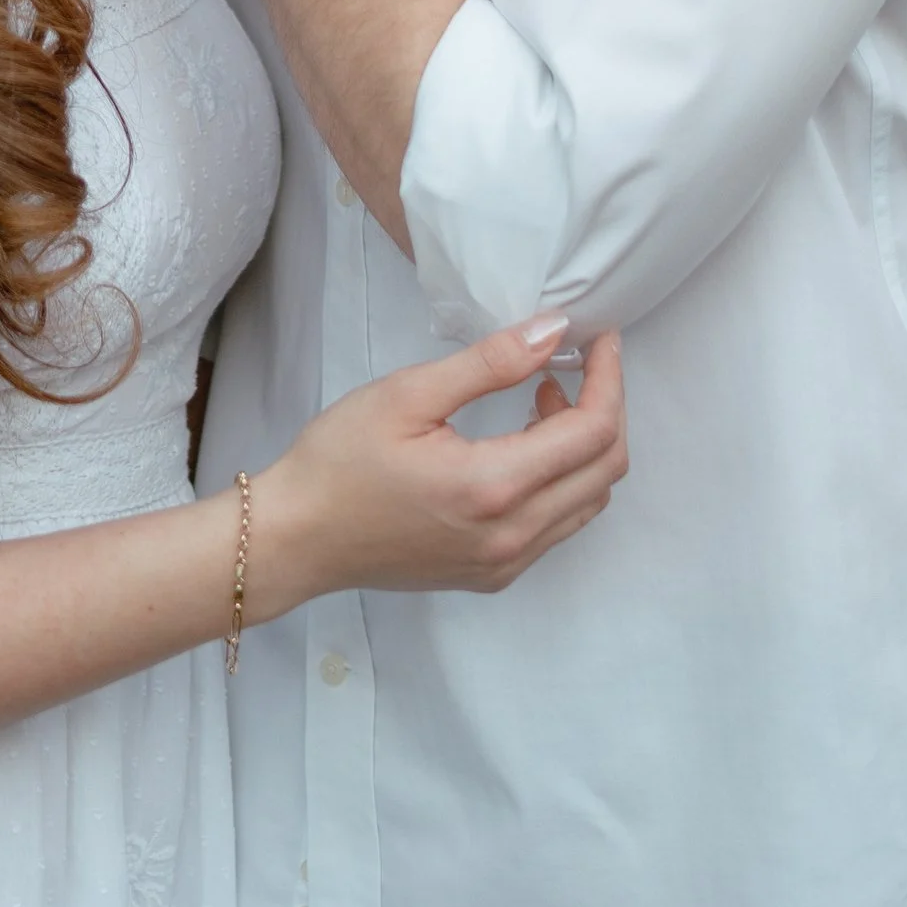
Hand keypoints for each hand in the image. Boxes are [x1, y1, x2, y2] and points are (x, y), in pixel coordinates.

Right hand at [251, 322, 626, 613]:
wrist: (297, 538)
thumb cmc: (339, 460)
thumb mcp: (408, 394)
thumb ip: (490, 363)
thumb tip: (554, 331)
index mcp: (494, 486)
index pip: (594, 432)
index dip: (609, 378)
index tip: (599, 338)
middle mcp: (513, 534)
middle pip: (606, 470)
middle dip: (607, 408)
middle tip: (577, 364)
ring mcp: (506, 563)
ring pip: (588, 501)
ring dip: (585, 447)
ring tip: (544, 398)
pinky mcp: (493, 575)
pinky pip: (557, 525)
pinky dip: (562, 480)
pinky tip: (522, 445)